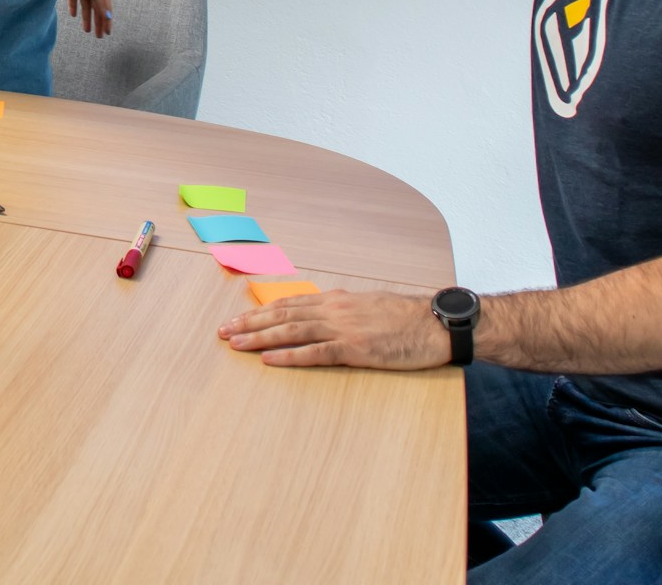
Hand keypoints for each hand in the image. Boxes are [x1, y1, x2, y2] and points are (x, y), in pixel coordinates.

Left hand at [58, 0, 113, 37]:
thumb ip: (101, 4)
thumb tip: (108, 17)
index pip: (106, 10)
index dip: (107, 22)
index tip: (107, 33)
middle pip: (97, 11)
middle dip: (98, 24)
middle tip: (99, 36)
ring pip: (86, 8)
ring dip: (87, 19)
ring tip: (86, 30)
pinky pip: (74, 1)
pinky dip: (74, 8)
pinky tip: (73, 15)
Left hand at [217, 289, 451, 369]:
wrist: (437, 324)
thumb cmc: (407, 319)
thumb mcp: (369, 308)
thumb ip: (343, 312)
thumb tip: (322, 318)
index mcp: (337, 300)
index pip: (290, 303)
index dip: (261, 311)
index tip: (238, 318)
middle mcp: (334, 310)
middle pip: (283, 314)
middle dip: (250, 323)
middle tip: (223, 331)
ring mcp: (344, 329)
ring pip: (292, 331)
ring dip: (260, 338)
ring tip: (235, 343)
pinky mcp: (356, 349)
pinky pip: (315, 353)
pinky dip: (289, 356)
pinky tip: (269, 360)